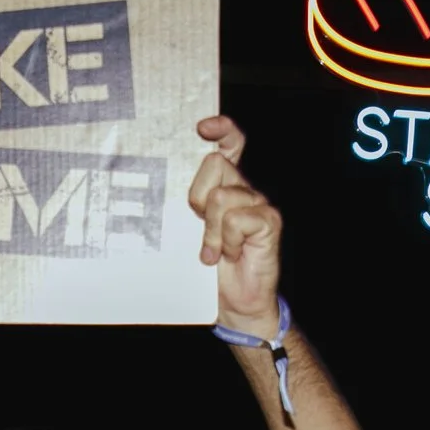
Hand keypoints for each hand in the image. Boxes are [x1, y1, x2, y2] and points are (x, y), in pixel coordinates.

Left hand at [189, 115, 281, 333]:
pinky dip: (227, 241)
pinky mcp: (269, 221)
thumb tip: (159, 182)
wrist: (234, 302)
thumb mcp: (189, 229)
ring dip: (210, 231)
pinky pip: (236, 219)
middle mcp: (244, 188)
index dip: (220, 129)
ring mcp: (259, 203)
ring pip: (221, 197)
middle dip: (197, 198)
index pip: (229, 143)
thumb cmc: (208, 267)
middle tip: (200, 226)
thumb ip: (187, 203)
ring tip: (214, 250)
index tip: (202, 128)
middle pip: (213, 164)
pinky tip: (232, 254)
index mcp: (225, 184)